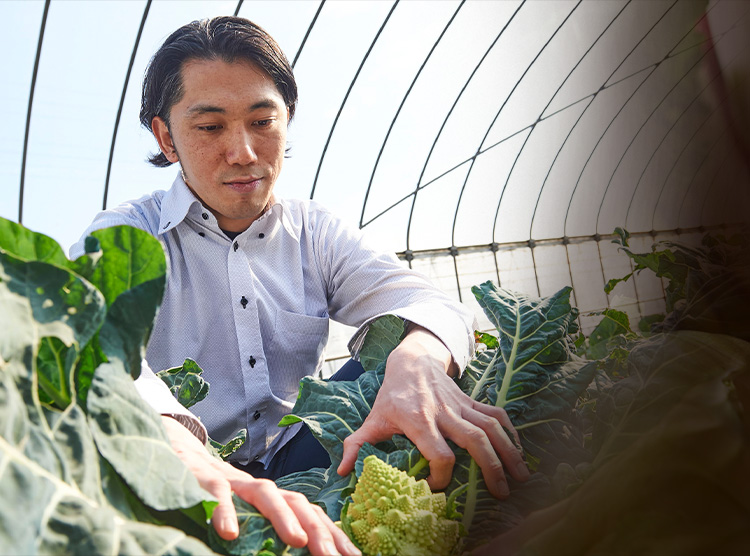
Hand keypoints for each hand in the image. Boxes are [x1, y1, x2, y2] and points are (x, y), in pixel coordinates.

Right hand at [161, 417, 359, 555]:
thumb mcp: (245, 514)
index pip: (310, 513)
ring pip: (265, 493)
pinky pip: (218, 493)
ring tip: (298, 540)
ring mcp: (234, 481)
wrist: (179, 455)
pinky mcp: (205, 479)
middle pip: (297, 502)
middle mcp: (259, 488)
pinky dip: (224, 511)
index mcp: (273, 498)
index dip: (332, 533)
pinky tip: (228, 533)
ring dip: (283, 516)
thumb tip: (296, 549)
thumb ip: (266, 529)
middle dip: (318, 529)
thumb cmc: (216, 494)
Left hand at [337, 326, 529, 497]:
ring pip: (490, 427)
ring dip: (509, 450)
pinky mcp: (470, 400)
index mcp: (418, 420)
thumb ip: (356, 445)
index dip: (442, 474)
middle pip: (474, 441)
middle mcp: (443, 412)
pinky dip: (510, 429)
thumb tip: (342, 472)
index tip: (438, 489)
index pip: (439, 452)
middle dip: (491, 467)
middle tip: (502, 493)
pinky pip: (495, 413)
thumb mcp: (372, 419)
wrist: (411, 360)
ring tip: (523, 476)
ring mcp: (460, 405)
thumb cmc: (391, 395)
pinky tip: (519, 448)